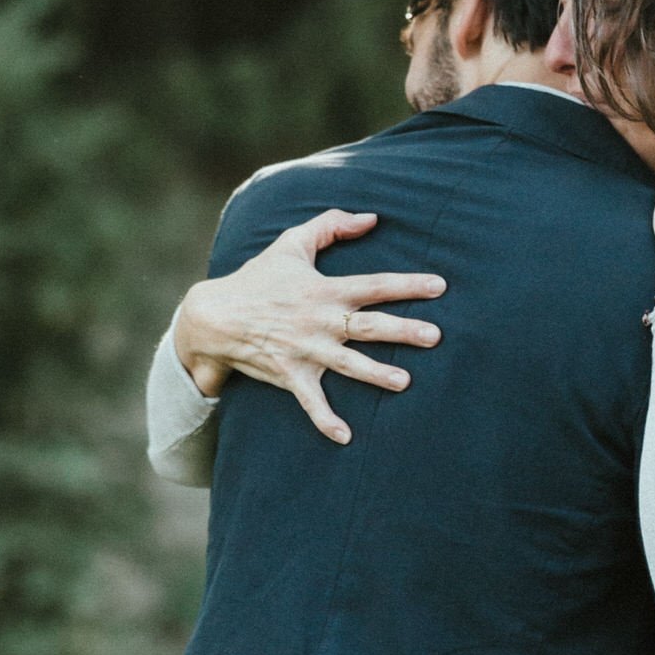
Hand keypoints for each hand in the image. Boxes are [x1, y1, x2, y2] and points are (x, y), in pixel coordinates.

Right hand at [173, 210, 445, 444]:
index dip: (407, 284)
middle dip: (403, 330)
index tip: (440, 285)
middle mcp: (319, 321)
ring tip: (405, 382)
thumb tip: (371, 218)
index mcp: (324, 289)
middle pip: (368, 325)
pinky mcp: (289, 374)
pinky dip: (325, 420)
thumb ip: (331, 225)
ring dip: (375, 373)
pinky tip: (345, 437)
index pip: (374, 285)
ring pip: (347, 363)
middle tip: (435, 335)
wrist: (215, 315)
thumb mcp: (291, 242)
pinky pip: (310, 401)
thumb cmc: (258, 277)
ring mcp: (305, 350)